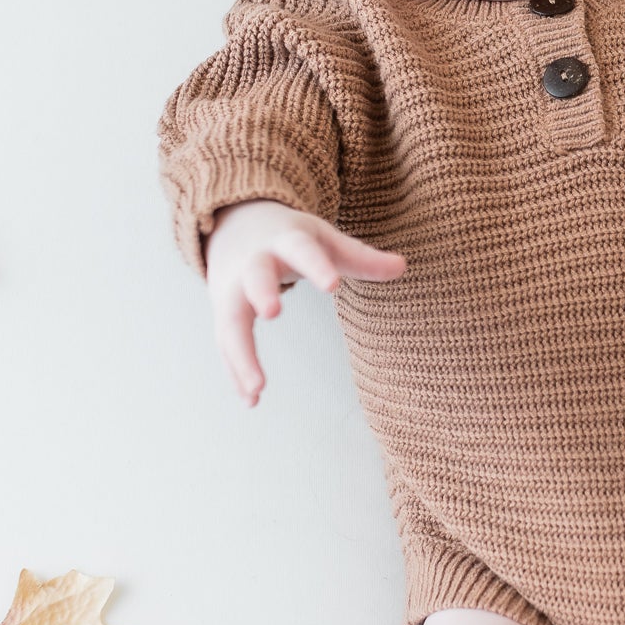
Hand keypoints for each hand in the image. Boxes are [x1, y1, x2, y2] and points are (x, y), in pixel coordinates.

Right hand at [204, 199, 407, 405]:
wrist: (234, 223)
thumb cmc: (287, 236)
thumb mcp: (323, 239)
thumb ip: (360, 257)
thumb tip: (402, 266)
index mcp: (285, 240)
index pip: (302, 250)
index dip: (317, 266)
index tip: (332, 285)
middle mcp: (253, 264)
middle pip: (255, 278)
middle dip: (262, 293)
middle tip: (272, 313)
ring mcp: (233, 289)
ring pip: (231, 322)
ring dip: (241, 355)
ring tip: (258, 389)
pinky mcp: (222, 312)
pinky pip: (225, 344)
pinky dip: (235, 372)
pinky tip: (251, 401)